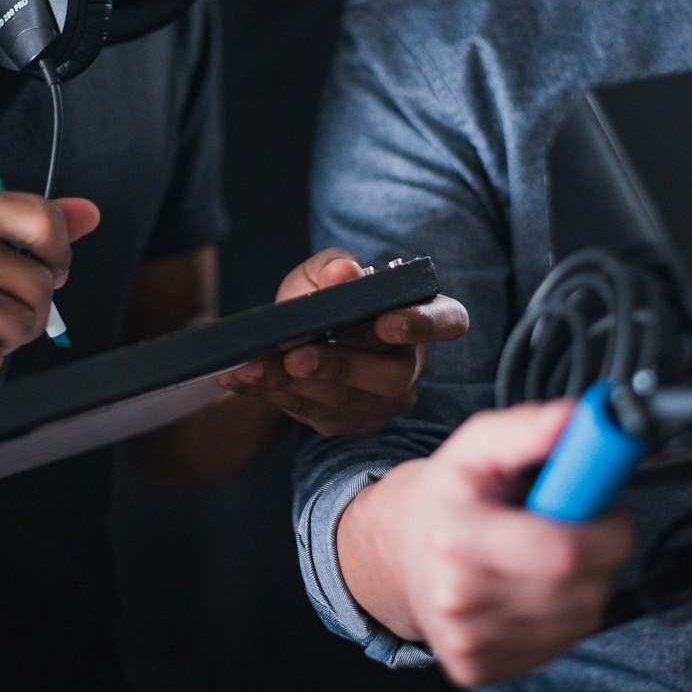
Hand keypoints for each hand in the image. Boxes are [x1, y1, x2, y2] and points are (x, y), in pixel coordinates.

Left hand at [216, 248, 468, 435]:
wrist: (290, 338)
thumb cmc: (320, 297)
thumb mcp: (320, 274)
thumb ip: (332, 268)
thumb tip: (344, 273)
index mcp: (419, 316)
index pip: (447, 322)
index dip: (423, 325)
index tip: (384, 323)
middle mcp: (410, 366)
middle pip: (390, 378)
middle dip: (340, 367)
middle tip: (296, 356)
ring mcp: (382, 402)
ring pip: (346, 402)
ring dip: (295, 385)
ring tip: (252, 366)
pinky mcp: (348, 422)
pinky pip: (314, 415)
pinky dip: (275, 395)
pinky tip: (244, 380)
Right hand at [340, 400, 633, 687]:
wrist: (399, 551)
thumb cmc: (449, 496)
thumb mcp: (479, 445)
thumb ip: (529, 429)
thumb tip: (577, 420)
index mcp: (457, 537)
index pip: (564, 551)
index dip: (607, 530)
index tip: (606, 508)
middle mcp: (458, 597)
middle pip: (580, 590)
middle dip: (602, 554)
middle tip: (578, 524)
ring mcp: (468, 641)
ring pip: (580, 619)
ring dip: (584, 585)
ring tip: (549, 553)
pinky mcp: (477, 668)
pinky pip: (560, 644)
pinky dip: (563, 614)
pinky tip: (534, 587)